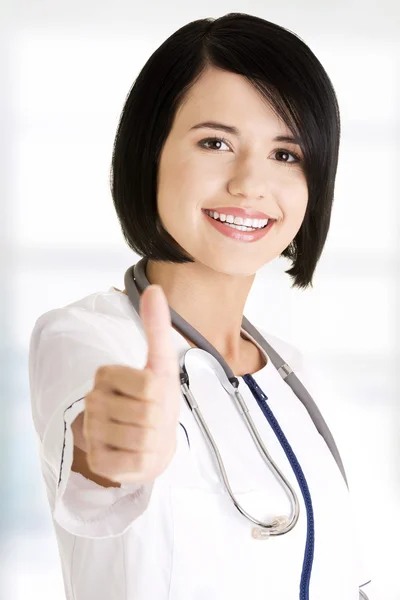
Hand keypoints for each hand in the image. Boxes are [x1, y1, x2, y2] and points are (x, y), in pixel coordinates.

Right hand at [83, 284, 180, 484]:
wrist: (152, 441)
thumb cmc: (157, 399)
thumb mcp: (161, 362)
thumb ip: (156, 326)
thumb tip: (153, 288)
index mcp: (105, 374)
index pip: (150, 384)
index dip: (162, 393)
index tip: (153, 394)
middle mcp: (93, 402)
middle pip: (149, 413)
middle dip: (161, 419)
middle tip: (154, 419)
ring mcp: (93, 433)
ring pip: (143, 439)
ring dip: (155, 441)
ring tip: (148, 435)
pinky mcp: (98, 462)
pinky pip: (134, 463)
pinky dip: (145, 461)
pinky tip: (137, 452)